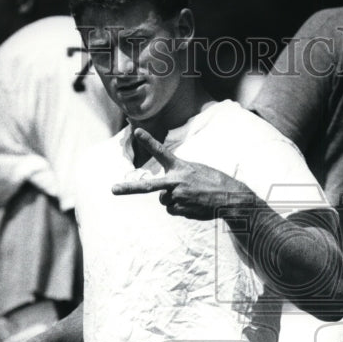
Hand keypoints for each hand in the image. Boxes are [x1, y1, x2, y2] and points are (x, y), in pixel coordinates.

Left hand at [111, 127, 255, 220]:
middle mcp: (176, 181)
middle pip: (147, 187)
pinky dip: (180, 209)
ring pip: (164, 201)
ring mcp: (178, 197)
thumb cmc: (213, 182)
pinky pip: (172, 210)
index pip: (161, 152)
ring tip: (192, 196)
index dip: (149, 141)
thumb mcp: (196, 172)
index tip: (137, 131)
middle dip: (128, 188)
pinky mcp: (181, 209)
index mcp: (180, 167)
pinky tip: (194, 205)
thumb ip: (177, 178)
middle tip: (112, 190)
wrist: (230, 198)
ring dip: (174, 200)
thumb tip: (164, 198)